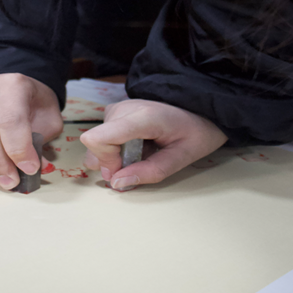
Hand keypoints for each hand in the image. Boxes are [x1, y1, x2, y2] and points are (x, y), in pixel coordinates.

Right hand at [0, 74, 62, 188]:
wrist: (18, 91)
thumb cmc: (35, 105)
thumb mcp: (48, 119)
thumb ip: (41, 142)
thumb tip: (31, 170)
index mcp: (14, 83)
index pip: (11, 119)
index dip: (19, 149)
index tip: (30, 168)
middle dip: (0, 162)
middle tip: (12, 180)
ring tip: (3, 176)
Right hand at [80, 99, 227, 189]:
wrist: (197, 109)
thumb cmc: (194, 133)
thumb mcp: (182, 158)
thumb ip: (150, 172)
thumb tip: (116, 183)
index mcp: (143, 118)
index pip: (98, 138)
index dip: (105, 160)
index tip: (124, 170)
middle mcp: (123, 109)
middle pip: (96, 145)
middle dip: (113, 163)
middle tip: (141, 162)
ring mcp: (116, 109)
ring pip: (97, 144)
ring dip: (115, 156)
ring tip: (141, 151)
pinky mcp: (113, 112)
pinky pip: (102, 138)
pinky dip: (116, 148)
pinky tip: (138, 145)